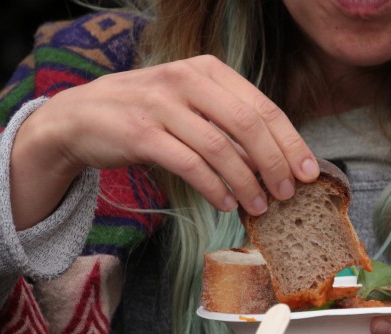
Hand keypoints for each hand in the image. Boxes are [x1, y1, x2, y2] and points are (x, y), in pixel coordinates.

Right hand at [10, 55, 318, 227]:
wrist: (81, 116)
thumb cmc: (147, 115)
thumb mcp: (190, 106)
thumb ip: (228, 123)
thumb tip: (276, 160)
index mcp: (207, 69)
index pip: (263, 106)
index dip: (291, 142)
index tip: (309, 172)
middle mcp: (187, 79)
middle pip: (249, 125)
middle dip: (275, 164)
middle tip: (288, 194)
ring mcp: (162, 104)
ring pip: (221, 148)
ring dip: (247, 182)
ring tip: (259, 207)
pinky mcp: (140, 132)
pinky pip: (190, 165)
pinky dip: (214, 188)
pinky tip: (226, 204)